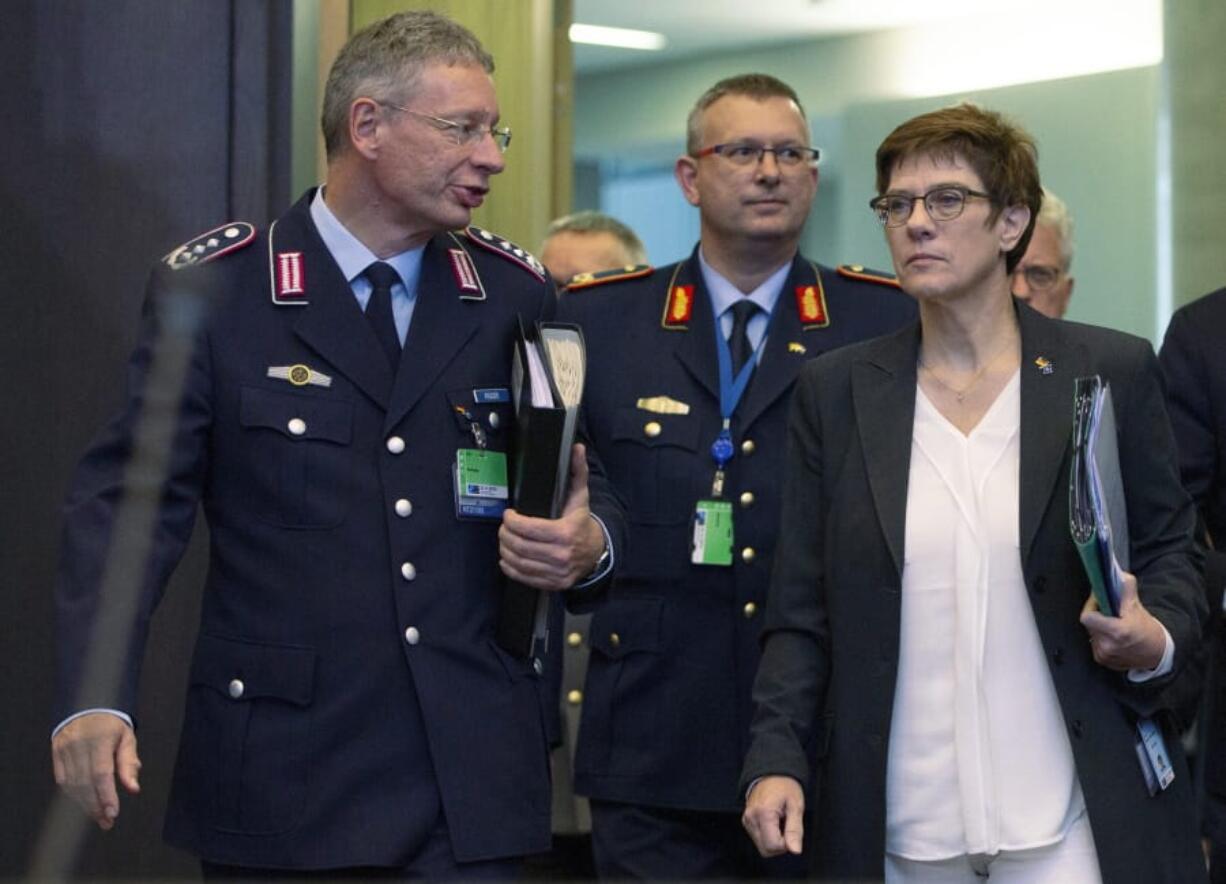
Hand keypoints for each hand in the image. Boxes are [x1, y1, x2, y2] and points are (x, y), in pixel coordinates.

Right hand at [51, 712, 140, 829]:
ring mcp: (64, 748)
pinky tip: (83, 803)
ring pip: (72, 784)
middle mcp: (79, 744)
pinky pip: (62, 780)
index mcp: (100, 738)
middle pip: (85, 783)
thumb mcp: (127, 737)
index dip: (106, 795)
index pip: (101, 773)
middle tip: (107, 822)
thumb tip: (133, 789)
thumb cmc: (111, 724)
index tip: (112, 813)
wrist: (87, 705)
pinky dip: (72, 795)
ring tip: (98, 816)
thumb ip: (129, 763)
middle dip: (96, 806)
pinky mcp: (56, 753)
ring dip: (84, 804)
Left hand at [498, 443, 605, 591]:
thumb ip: (577, 471)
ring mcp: (556, 572)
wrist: (597, 552)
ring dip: (505, 550)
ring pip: (519, 562)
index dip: (512, 521)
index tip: (508, 514)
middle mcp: (561, 555)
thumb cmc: (582, 522)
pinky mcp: (553, 584)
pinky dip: (510, 568)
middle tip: (503, 527)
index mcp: (565, 532)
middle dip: (505, 534)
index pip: (529, 528)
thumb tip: (576, 448)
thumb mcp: (580, 497)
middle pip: (520, 546)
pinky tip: (507, 558)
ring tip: (504, 540)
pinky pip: (524, 577)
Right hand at [742, 775, 804, 856]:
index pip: (773, 845)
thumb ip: (795, 830)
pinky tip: (774, 822)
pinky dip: (768, 835)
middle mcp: (751, 818)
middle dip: (780, 844)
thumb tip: (795, 850)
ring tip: (780, 822)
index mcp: (763, 813)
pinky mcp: (746, 821)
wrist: (772, 772)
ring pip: (762, 846)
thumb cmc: (785, 785)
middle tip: (787, 826)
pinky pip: (758, 839)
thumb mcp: (796, 805)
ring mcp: (747, 820)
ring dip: (774, 840)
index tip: (792, 830)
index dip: (786, 844)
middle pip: (766, 850)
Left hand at [1080, 570, 1166, 670]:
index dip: (1091, 607)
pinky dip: (1102, 639)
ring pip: (1092, 634)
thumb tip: (1120, 575)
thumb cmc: (1147, 629)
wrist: (1157, 652)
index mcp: (1117, 631)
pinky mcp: (1103, 661)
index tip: (1098, 602)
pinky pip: (1095, 644)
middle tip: (1109, 614)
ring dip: (1099, 628)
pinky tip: (1114, 638)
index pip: (1087, 617)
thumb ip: (1126, 589)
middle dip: (1097, 616)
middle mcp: (1109, 646)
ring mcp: (1105, 655)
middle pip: (1090, 624)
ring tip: (1113, 626)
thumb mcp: (1137, 606)